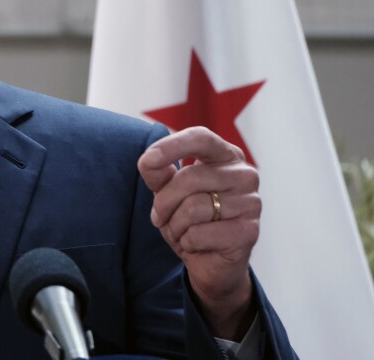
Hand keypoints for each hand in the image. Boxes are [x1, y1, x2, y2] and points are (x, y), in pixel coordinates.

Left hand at [137, 126, 259, 339]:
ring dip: (175, 225)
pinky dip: (187, 242)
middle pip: (188, 178)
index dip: (172, 146)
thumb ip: (158, 172)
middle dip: (163, 202)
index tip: (147, 161)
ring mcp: (252, 202)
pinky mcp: (250, 231)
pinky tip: (196, 244)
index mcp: (225, 155)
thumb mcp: (168, 190)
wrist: (211, 262)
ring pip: (193, 208)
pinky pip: (199, 234)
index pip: (201, 138)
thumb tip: (149, 161)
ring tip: (181, 231)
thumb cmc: (189, 218)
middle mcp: (244, 174)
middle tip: (160, 216)